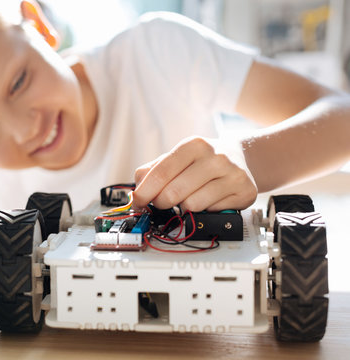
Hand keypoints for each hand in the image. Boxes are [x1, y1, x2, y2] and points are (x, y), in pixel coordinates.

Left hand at [132, 136, 257, 210]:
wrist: (241, 157)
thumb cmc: (202, 160)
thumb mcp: (177, 157)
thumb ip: (153, 171)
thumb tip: (136, 192)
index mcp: (194, 145)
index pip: (161, 173)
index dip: (144, 192)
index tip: (137, 201)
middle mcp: (215, 157)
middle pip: (173, 193)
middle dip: (161, 202)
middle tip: (162, 202)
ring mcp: (232, 174)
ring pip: (192, 205)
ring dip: (184, 207)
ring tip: (190, 197)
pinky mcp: (244, 191)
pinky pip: (211, 212)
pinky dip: (204, 211)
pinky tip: (208, 199)